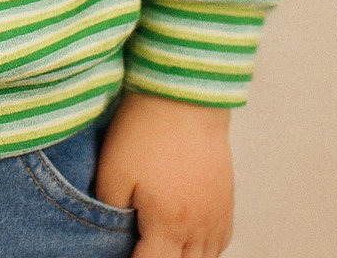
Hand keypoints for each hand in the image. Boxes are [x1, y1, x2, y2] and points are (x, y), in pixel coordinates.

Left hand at [95, 90, 233, 256]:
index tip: (125, 254)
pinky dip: (205, 248)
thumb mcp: (112, 171)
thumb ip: (110, 212)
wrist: (184, 95)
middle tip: (144, 246)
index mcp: (168, 225)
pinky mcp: (226, 198)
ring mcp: (217, 214)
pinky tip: (188, 237)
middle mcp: (198, 227)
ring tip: (164, 245)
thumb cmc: (145, 130)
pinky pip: (219, 241)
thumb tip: (116, 232)